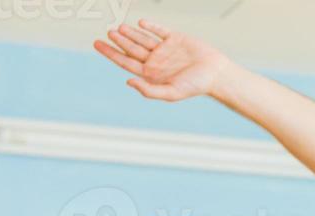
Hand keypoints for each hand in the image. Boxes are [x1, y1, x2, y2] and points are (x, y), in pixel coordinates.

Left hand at [93, 20, 229, 101]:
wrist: (217, 74)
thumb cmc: (197, 86)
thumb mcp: (172, 93)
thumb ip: (149, 90)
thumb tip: (128, 81)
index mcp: (152, 74)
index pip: (125, 62)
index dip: (110, 53)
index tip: (97, 43)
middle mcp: (155, 61)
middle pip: (131, 48)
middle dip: (119, 41)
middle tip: (108, 32)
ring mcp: (164, 49)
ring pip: (142, 38)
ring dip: (130, 33)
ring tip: (118, 28)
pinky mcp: (175, 38)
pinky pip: (159, 30)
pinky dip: (150, 26)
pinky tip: (141, 23)